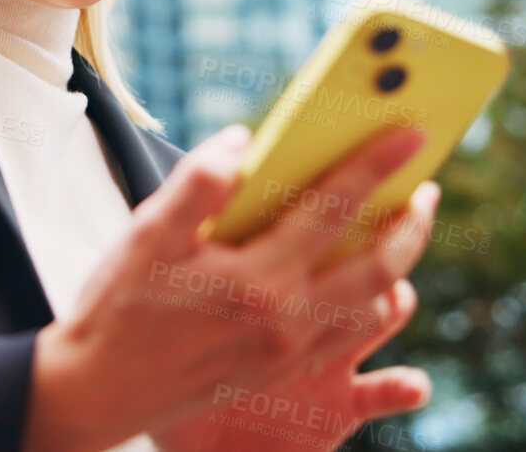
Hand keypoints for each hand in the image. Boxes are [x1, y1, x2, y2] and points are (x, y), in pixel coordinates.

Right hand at [23, 123, 441, 451]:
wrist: (98, 391)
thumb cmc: (117, 307)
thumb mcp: (145, 235)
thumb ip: (197, 184)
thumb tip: (241, 140)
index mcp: (255, 280)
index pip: (333, 209)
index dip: (375, 166)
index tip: (412, 134)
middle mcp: (285, 322)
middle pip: (378, 266)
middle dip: (411, 221)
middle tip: (427, 184)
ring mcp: (288, 355)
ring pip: (373, 306)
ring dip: (400, 263)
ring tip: (405, 226)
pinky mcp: (282, 375)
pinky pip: (350, 338)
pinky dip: (374, 305)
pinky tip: (371, 283)